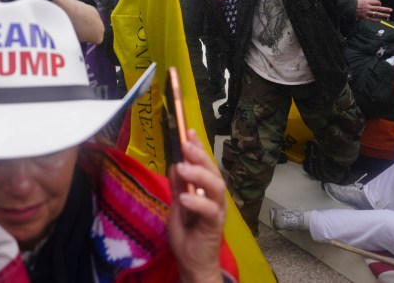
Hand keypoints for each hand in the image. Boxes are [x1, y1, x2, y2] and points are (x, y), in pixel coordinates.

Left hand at [168, 129, 225, 282]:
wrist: (192, 262)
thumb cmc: (187, 233)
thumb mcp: (177, 204)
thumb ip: (178, 185)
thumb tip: (176, 163)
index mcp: (205, 189)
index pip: (203, 164)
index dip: (197, 146)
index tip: (188, 130)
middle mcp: (214, 197)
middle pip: (212, 171)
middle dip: (199, 155)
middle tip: (186, 144)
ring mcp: (216, 210)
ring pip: (216, 187)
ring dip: (199, 175)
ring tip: (183, 168)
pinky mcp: (214, 225)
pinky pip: (210, 211)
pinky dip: (197, 202)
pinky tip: (185, 197)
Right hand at [355, 0, 391, 21]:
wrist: (348, 7)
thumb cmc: (353, 2)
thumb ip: (364, 1)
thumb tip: (368, 2)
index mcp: (367, 2)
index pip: (376, 2)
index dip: (379, 3)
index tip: (380, 4)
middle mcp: (368, 7)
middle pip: (379, 8)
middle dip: (385, 9)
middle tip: (391, 10)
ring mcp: (367, 12)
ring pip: (377, 14)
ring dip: (383, 15)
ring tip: (388, 15)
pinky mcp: (364, 17)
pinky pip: (371, 19)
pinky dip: (376, 20)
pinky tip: (379, 20)